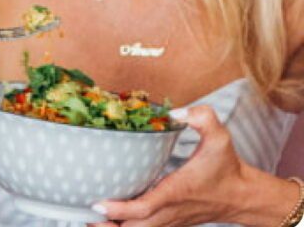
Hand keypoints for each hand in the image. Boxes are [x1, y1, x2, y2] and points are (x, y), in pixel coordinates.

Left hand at [90, 106, 246, 226]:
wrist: (243, 197)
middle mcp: (169, 211)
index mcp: (175, 192)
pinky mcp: (171, 223)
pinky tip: (109, 221)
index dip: (119, 210)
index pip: (144, 208)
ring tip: (90, 221)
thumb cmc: (227, 168)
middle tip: (84, 217)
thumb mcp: (220, 138)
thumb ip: (202, 118)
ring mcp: (170, 220)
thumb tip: (176, 112)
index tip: (98, 204)